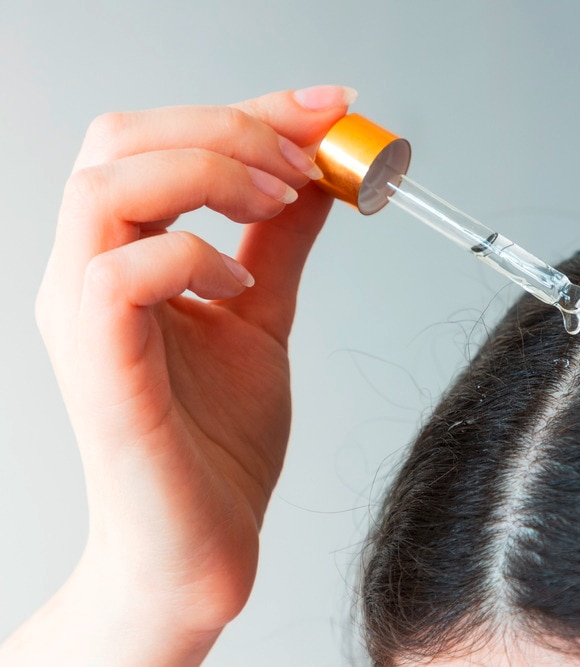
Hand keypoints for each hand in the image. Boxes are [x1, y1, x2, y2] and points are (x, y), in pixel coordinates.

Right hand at [20, 86, 351, 661]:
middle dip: (231, 126)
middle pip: (124, 137)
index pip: (162, 139)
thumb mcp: (261, 316)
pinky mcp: (98, 365)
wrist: (201, 545)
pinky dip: (193, 257)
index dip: (252, 108)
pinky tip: (238, 289)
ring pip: (109, 183)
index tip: (333, 105)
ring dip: (211, 173)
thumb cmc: (216, 443)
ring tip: (277, 203)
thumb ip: (276, 243)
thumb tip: (317, 177)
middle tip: (307, 160)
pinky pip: (121, 269)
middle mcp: (86, 272)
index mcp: (122, 254)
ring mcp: (82, 317)